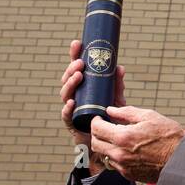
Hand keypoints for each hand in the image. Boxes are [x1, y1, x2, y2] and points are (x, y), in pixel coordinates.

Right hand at [60, 39, 126, 176]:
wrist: (104, 141)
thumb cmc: (107, 116)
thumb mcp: (115, 98)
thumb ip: (116, 84)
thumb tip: (120, 67)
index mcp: (83, 86)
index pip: (76, 68)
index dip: (74, 55)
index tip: (77, 42)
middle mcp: (74, 94)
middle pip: (68, 78)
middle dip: (72, 68)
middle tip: (80, 62)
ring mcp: (71, 108)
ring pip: (65, 93)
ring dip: (70, 83)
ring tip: (78, 76)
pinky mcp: (71, 122)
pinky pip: (66, 114)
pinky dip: (67, 108)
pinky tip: (71, 102)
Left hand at [89, 105, 184, 183]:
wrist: (181, 160)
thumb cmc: (168, 136)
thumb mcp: (149, 116)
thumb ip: (126, 112)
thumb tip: (111, 110)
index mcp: (123, 137)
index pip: (96, 129)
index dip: (95, 121)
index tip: (99, 118)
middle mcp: (119, 154)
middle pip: (95, 143)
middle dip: (96, 134)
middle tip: (104, 127)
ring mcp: (123, 166)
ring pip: (104, 155)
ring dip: (106, 145)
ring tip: (117, 138)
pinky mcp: (128, 174)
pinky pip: (114, 164)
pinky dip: (116, 156)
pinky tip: (127, 150)